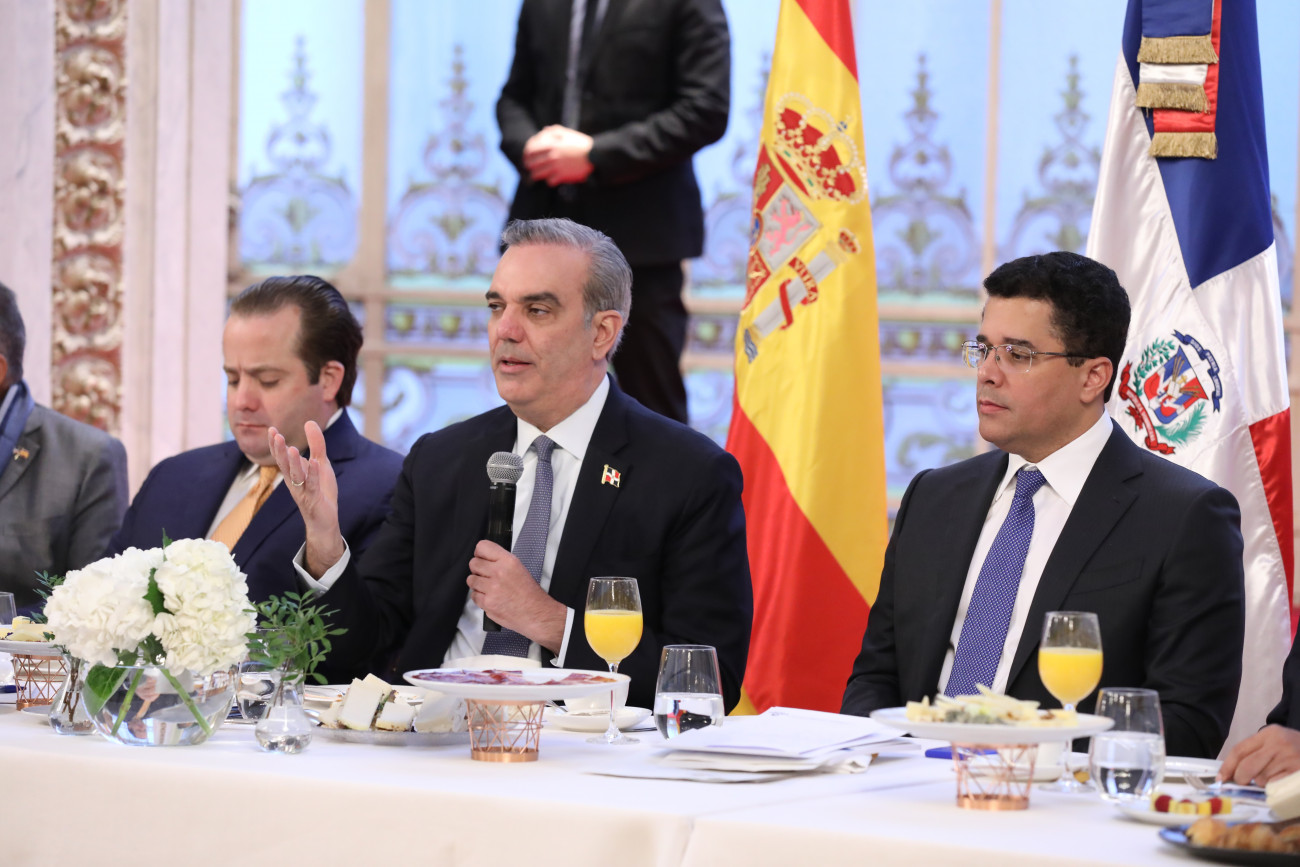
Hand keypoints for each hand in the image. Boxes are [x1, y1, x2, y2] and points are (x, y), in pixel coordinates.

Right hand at [268, 422, 343, 577]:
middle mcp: (294, 482)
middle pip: (284, 464)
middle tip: (276, 434)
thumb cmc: (320, 491)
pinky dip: (312, 474)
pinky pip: (311, 486)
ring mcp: (303, 491)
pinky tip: (313, 463)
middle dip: (279, 450)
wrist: (325, 519)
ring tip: (292, 448)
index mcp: (294, 473)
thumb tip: (309, 422)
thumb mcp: (320, 463)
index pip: (281, 457)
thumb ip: (316, 445)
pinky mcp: (314, 499)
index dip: (276, 445)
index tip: (272, 429)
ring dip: (293, 463)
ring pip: (295, 476)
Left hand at [466, 540, 566, 651]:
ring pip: (471, 580)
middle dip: (478, 570)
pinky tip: (491, 598)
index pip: (482, 547)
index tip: (482, 558)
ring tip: (490, 588)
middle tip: (487, 576)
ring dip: (478, 584)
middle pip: (473, 563)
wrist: (536, 613)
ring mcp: (492, 588)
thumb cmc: (530, 593)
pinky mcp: (487, 602)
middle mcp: (499, 572)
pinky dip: (479, 597)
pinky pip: (473, 595)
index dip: (480, 553)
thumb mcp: (519, 568)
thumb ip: (501, 561)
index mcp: (508, 561)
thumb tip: (485, 558)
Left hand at [522, 125, 594, 185]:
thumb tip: (543, 131)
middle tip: (531, 167)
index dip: (526, 155)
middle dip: (529, 166)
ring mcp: (556, 167)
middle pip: (531, 164)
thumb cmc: (580, 143)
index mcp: (551, 144)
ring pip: (537, 174)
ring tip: (538, 175)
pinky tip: (552, 178)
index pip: (530, 150)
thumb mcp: (567, 133)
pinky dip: (549, 181)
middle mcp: (551, 156)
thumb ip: (553, 131)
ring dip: (536, 175)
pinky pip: (549, 181)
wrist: (595, 155)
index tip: (526, 157)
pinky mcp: (562, 176)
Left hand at [1219, 724, 1299, 784]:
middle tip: (1242, 782)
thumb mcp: (1276, 742)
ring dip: (1261, 782)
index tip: (1221, 778)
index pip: (1240, 750)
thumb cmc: (1296, 748)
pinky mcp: (1297, 772)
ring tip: (1271, 776)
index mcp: (1269, 734)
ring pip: (1261, 778)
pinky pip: (1275, 785)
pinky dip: (1273, 786)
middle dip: (1240, 777)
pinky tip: (1280, 780)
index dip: (1227, 765)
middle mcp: (1278, 744)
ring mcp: (1289, 758)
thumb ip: (1256, 752)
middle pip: (1247, 765)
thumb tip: (1231, 771)